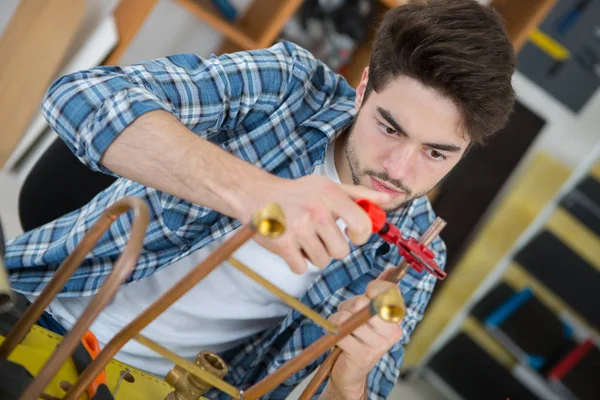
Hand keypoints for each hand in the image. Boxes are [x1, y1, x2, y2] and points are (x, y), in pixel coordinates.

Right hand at [243, 175, 391, 272]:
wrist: (257, 195)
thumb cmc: (297, 193)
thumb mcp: (329, 186)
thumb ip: (360, 195)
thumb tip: (389, 200)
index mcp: (331, 195)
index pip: (362, 226)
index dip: (359, 236)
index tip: (351, 233)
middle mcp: (316, 211)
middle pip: (341, 251)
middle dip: (332, 247)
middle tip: (319, 234)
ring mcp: (298, 229)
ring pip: (322, 261)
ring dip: (314, 254)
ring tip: (303, 237)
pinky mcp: (282, 244)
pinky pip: (302, 267)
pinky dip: (297, 261)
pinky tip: (291, 245)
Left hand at [327, 281, 403, 396]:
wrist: (351, 372)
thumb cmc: (359, 338)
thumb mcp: (369, 312)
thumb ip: (379, 291)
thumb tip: (391, 269)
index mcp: (396, 318)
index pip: (390, 292)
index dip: (375, 288)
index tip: (368, 292)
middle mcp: (392, 332)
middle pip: (364, 302)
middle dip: (350, 306)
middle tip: (350, 317)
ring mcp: (377, 345)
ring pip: (349, 317)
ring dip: (338, 320)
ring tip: (343, 329)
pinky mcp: (361, 354)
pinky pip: (340, 332)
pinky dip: (333, 332)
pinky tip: (339, 339)